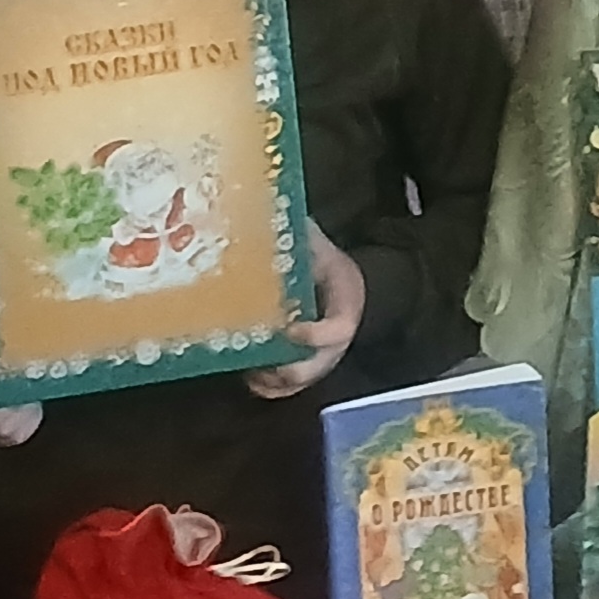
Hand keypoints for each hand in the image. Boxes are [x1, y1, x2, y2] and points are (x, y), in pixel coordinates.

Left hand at [244, 226, 364, 399]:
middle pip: (323, 364)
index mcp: (346, 301)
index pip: (340, 328)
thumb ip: (298, 236)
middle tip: (265, 365)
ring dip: (279, 381)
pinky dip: (274, 387)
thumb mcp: (315, 243)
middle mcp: (338, 334)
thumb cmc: (324, 260)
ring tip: (251, 373)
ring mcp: (325, 353)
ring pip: (307, 378)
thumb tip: (261, 211)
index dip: (316, 336)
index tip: (290, 329)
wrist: (342, 281)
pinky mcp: (308, 361)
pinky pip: (294, 386)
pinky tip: (251, 378)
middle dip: (294, 369)